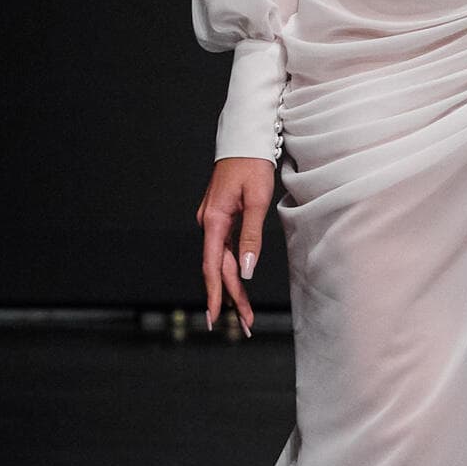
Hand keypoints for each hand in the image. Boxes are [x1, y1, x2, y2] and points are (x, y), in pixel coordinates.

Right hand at [195, 157, 276, 335]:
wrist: (245, 139)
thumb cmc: (253, 165)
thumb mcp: (257, 201)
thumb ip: (251, 237)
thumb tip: (245, 271)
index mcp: (214, 220)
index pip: (212, 266)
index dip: (215, 294)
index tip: (216, 318)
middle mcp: (209, 223)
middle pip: (218, 268)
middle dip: (231, 299)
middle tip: (246, 325)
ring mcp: (213, 220)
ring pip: (221, 261)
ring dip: (232, 288)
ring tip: (245, 314)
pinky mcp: (221, 217)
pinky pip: (224, 249)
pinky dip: (231, 269)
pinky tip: (238, 286)